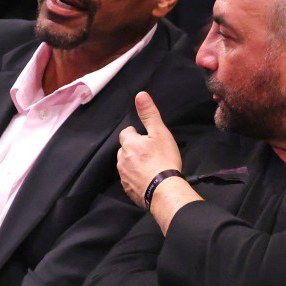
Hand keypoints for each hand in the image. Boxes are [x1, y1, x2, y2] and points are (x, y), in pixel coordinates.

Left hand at [117, 92, 182, 207]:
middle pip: (125, 149)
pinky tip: (149, 179)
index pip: (126, 133)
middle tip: (151, 153)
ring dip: (135, 164)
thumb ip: (149, 114)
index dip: (136, 134)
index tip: (147, 138)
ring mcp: (124, 175)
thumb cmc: (164, 161)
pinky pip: (130, 180)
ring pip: (127, 165)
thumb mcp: (160, 133)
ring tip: (151, 167)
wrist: (164, 190)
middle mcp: (122, 159)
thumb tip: (140, 95)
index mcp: (129, 143)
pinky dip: (137, 178)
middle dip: (135, 150)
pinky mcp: (128, 189)